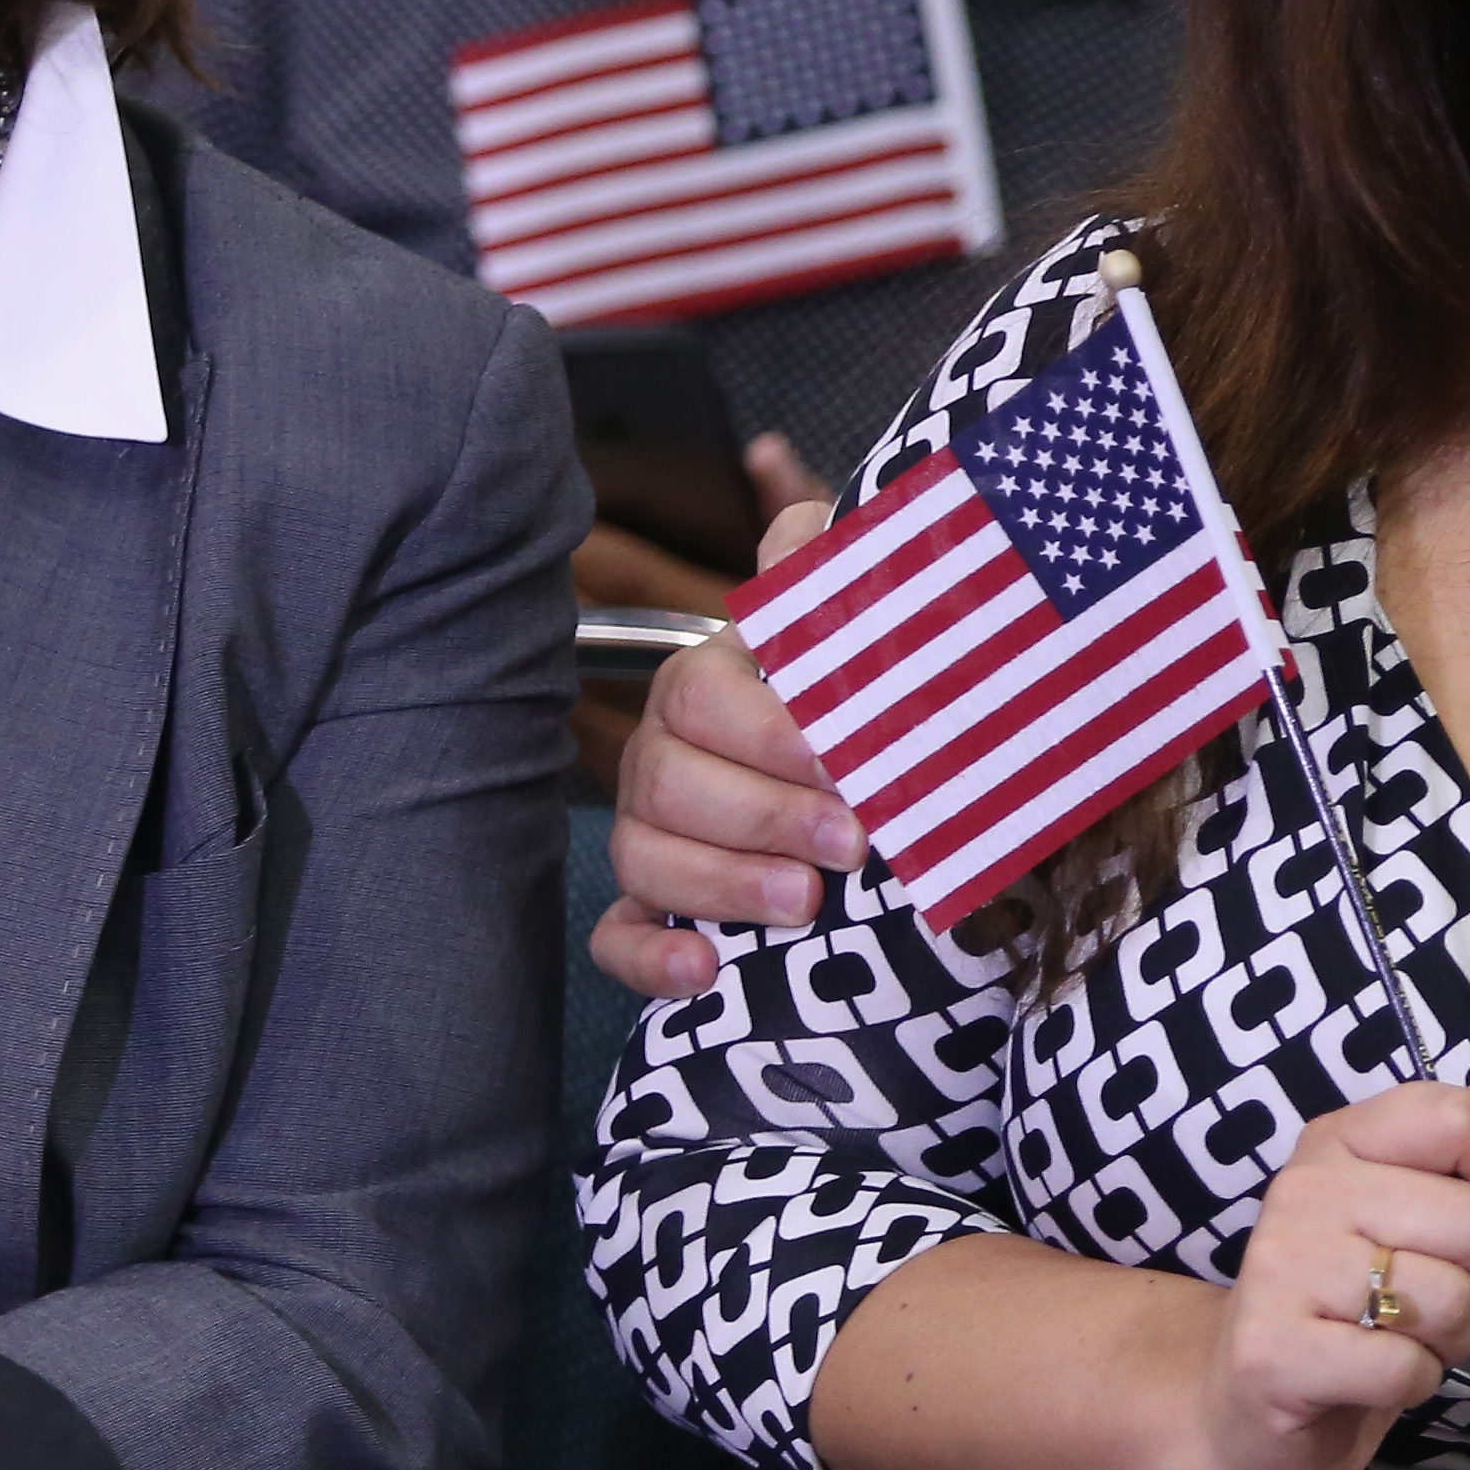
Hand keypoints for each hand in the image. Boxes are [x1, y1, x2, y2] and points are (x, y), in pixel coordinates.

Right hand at [590, 489, 846, 999]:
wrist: (852, 800)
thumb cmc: (845, 711)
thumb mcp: (844, 641)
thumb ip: (822, 575)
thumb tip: (799, 498)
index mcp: (708, 690)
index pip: (706, 701)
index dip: (774, 736)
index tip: (849, 765)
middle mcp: (665, 759)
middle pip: (672, 784)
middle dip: (765, 816)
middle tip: (851, 846)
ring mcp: (649, 836)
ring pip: (645, 859)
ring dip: (723, 885)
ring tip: (802, 904)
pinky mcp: (647, 913)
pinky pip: (618, 940)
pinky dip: (653, 960)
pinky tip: (703, 970)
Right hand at [1198, 1077, 1469, 1469]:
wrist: (1244, 1405)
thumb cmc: (1350, 1303)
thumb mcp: (1412, 1213)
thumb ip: (1462, 1149)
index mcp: (1341, 1139)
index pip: (1459, 1118)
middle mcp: (1304, 1190)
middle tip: (1443, 1298)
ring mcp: (1282, 1269)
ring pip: (1449, 1300)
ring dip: (1452, 1337)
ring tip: (1406, 1337)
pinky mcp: (1274, 1354)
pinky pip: (1405, 1368)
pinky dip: (1414, 1384)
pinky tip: (1373, 1377)